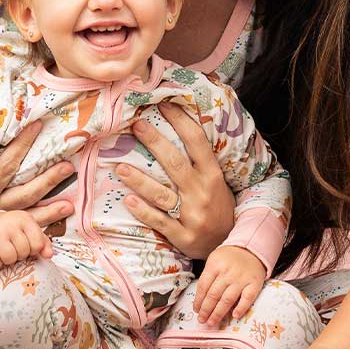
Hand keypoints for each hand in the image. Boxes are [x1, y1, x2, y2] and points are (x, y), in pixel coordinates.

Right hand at [0, 120, 74, 231]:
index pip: (4, 164)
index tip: (38, 126)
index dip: (21, 145)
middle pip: (21, 191)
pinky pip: (26, 229)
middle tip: (67, 166)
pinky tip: (62, 215)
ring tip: (70, 201)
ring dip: (50, 208)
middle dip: (45, 179)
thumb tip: (0, 117)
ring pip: (26, 212)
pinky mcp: (3, 233)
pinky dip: (45, 223)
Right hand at [0, 210, 52, 268]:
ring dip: (7, 260)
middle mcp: (10, 223)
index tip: (27, 247)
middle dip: (19, 255)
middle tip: (13, 249)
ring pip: (9, 258)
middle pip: (23, 252)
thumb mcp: (30, 232)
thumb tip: (49, 255)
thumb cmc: (13, 232)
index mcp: (25, 219)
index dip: (33, 251)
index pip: (38, 245)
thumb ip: (43, 243)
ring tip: (4, 252)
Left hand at [117, 103, 234, 258]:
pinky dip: (143, 211)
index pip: (197, 143)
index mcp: (213, 175)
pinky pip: (159, 222)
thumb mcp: (217, 182)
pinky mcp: (183, 236)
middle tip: (136, 125)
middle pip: (176, 164)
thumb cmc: (217, 207)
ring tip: (119, 167)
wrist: (229, 244)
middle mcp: (202, 193)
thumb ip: (200, 162)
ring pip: (162, 194)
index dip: (181, 121)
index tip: (164, 104)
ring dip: (140, 180)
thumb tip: (179, 128)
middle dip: (155, 143)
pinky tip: (128, 200)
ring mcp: (192, 216)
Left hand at [194, 246, 265, 326]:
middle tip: (202, 320)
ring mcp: (242, 279)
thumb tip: (201, 300)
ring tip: (212, 322)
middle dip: (206, 310)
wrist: (251, 249)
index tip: (196, 310)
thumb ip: (208, 277)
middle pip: (214, 295)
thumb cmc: (229, 258)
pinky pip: (247, 298)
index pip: (203, 286)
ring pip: (227, 299)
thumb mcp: (214, 260)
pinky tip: (234, 316)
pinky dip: (241, 308)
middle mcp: (228, 272)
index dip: (198, 300)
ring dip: (218, 313)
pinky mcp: (254, 284)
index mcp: (215, 265)